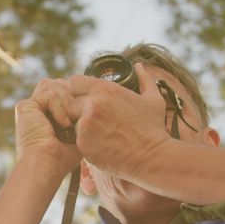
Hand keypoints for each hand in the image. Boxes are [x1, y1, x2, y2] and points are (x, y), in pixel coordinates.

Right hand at [13, 78, 81, 177]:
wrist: (47, 165)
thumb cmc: (62, 158)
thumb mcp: (76, 132)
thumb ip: (78, 114)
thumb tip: (91, 101)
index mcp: (46, 113)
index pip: (63, 91)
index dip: (77, 97)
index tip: (85, 113)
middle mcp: (36, 108)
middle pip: (58, 84)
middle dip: (72, 96)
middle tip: (76, 118)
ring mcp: (29, 107)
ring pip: (54, 85)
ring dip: (67, 102)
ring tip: (68, 123)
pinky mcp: (25, 106)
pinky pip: (50, 94)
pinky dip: (60, 108)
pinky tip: (63, 124)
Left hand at [68, 63, 170, 178]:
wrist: (151, 158)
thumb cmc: (153, 128)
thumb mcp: (153, 99)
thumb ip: (144, 79)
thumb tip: (139, 66)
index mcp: (105, 89)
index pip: (75, 82)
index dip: (78, 90)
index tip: (85, 97)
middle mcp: (91, 105)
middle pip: (70, 102)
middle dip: (79, 109)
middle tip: (95, 118)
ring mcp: (85, 125)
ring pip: (73, 122)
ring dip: (83, 126)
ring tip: (103, 133)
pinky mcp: (83, 144)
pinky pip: (78, 139)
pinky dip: (87, 142)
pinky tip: (103, 144)